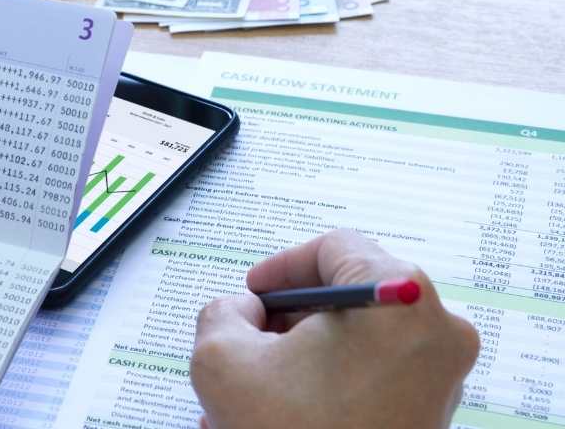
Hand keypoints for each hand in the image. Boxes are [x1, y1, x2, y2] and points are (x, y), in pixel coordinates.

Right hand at [190, 229, 478, 428]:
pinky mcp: (431, 413)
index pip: (334, 249)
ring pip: (355, 341)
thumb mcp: (223, 358)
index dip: (280, 266)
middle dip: (284, 320)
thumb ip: (222, 311)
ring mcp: (439, 377)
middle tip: (247, 338)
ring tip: (249, 385)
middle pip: (347, 297)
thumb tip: (242, 311)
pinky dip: (324, 383)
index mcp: (398, 297)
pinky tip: (277, 408)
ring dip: (298, 356)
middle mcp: (435, 332)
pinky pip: (370, 376)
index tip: (251, 294)